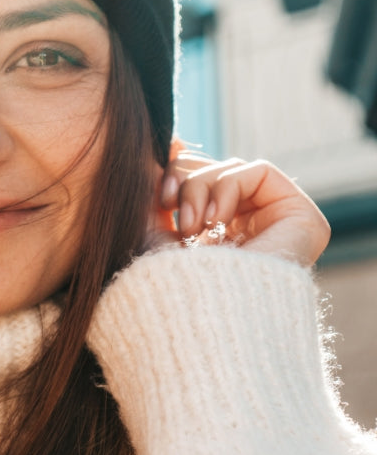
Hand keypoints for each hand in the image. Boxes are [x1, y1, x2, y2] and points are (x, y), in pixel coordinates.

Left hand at [150, 147, 329, 266]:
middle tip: (167, 204)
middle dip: (184, 180)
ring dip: (200, 188)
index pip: (196, 183)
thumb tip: (173, 141)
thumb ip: (160, 185)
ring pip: (230, 170)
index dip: (176, 175)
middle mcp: (244, 232)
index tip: (157, 194)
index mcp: (212, 239)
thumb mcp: (151, 226)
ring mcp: (274, 225)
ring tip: (191, 226)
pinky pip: (258, 171)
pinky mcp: (302, 219)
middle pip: (212, 171)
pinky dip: (227, 187)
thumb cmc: (165, 281)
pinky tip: (216, 222)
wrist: (194, 313)